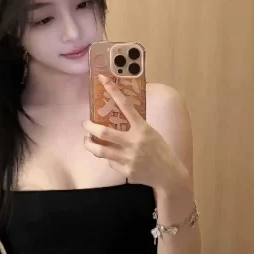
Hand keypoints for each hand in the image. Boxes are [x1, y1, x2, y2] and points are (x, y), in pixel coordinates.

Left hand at [82, 75, 185, 190]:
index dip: (113, 91)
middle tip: (85, 124)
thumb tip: (118, 118)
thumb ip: (136, 127)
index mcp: (143, 129)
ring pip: (100, 151)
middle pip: (103, 133)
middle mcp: (134, 142)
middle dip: (89, 127)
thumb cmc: (160, 150)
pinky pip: (110, 162)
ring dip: (90, 145)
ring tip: (87, 140)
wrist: (168, 174)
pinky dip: (109, 158)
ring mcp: (129, 158)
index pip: (126, 106)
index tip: (102, 79)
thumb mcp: (151, 133)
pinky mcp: (126, 171)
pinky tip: (112, 157)